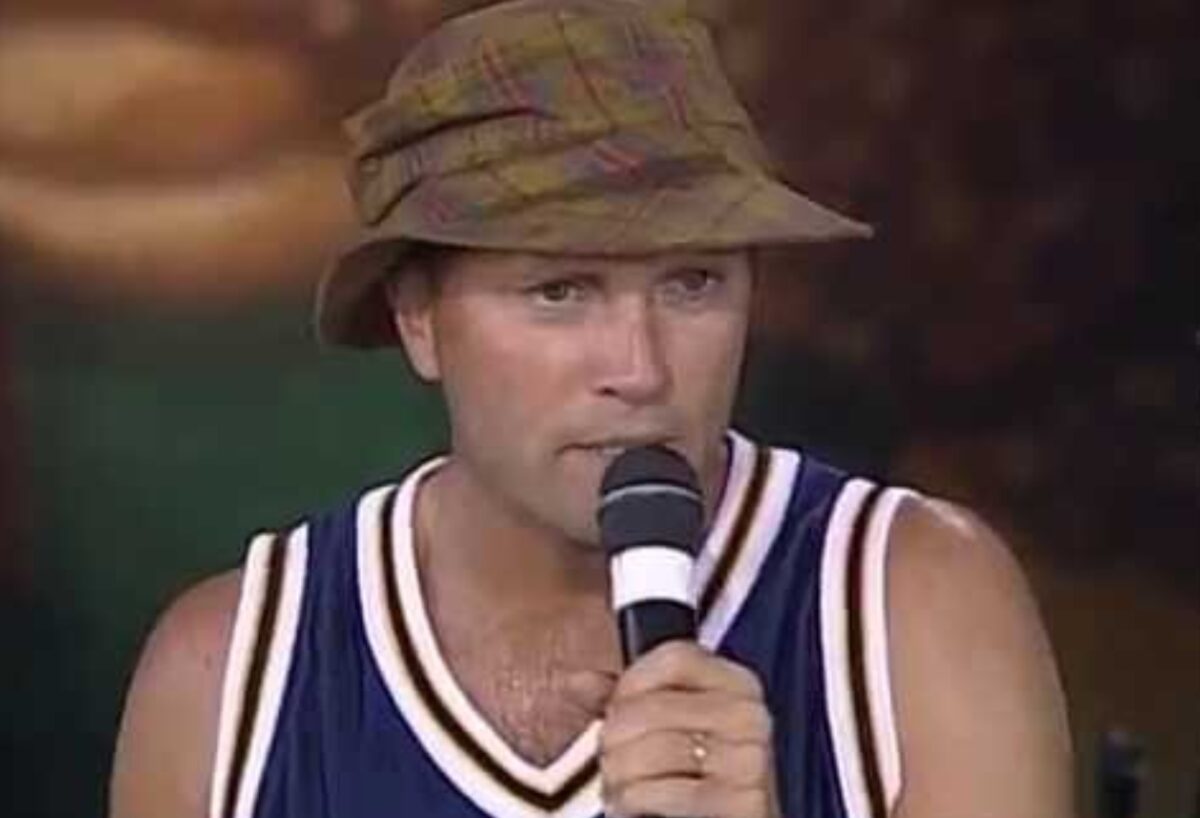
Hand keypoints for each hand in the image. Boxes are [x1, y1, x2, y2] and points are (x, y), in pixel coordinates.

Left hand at [568, 641, 780, 817]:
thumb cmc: (696, 780)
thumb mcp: (668, 727)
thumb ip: (626, 699)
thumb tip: (577, 681)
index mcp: (737, 685)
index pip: (675, 658)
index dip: (631, 684)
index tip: (617, 708)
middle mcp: (749, 716)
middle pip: (650, 707)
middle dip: (614, 740)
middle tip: (612, 760)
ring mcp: (749, 760)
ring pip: (650, 751)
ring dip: (620, 776)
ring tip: (622, 787)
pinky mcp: (742, 802)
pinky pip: (663, 792)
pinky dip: (636, 801)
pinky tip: (637, 806)